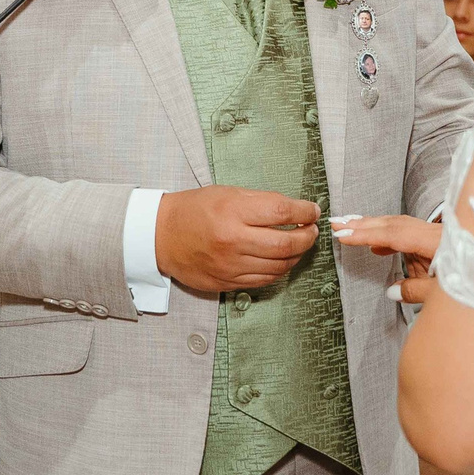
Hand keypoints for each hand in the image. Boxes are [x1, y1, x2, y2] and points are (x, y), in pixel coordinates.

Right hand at [157, 187, 319, 292]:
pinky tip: (281, 260)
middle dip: (307, 237)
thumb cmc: (194, 210)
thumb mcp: (226, 193)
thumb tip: (294, 210)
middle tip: (312, 230)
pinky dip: (279, 270)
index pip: (282, 212)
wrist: (160, 235)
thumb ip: (260, 201)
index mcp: (233, 212)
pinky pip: (264, 280)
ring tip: (299, 244)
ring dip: (296, 255)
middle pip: (286, 244)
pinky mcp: (227, 282)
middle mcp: (233, 241)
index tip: (313, 211)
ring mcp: (230, 265)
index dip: (305, 211)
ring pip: (279, 266)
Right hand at [331, 215, 440, 302]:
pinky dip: (388, 236)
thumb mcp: (442, 293)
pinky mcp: (435, 240)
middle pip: (393, 224)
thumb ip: (414, 291)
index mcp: (434, 241)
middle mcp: (432, 232)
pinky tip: (376, 247)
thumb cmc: (473, 286)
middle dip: (363, 224)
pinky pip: (406, 232)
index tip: (343, 234)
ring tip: (349, 228)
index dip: (366, 234)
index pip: (393, 234)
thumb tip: (391, 292)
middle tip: (336, 223)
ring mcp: (434, 234)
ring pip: (398, 225)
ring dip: (373, 227)